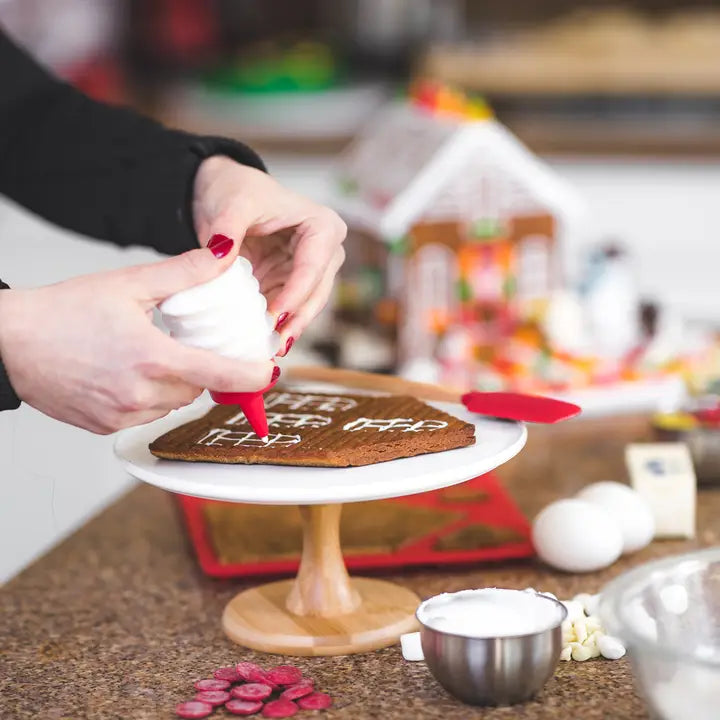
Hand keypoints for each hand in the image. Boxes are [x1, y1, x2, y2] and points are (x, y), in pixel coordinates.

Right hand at [0, 243, 273, 433]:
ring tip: (150, 354)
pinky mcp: (103, 426)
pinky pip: (143, 415)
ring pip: (171, 404)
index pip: (218, 374)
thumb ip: (183, 273)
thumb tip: (223, 256)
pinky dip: (147, 398)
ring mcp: (119, 414)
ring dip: (174, 384)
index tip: (270, 372)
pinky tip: (126, 373)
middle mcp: (138, 393)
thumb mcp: (128, 284)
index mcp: (151, 357)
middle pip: (196, 388)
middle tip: (186, 343)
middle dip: (200, 369)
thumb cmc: (62, 311)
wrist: (7, 341)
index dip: (250, 375)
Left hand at [192, 157, 346, 353]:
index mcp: (322, 226)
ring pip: (306, 307)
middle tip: (277, 344)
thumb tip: (220, 254)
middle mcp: (325, 251)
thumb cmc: (237, 190)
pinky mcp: (291, 285)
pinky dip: (275, 326)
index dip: (295, 293)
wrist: (224, 194)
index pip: (313, 266)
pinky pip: (287, 310)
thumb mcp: (231, 204)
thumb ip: (226, 230)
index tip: (274, 315)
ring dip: (288, 328)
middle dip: (297, 319)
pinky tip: (262, 344)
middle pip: (317, 292)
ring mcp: (310, 271)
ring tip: (270, 351)